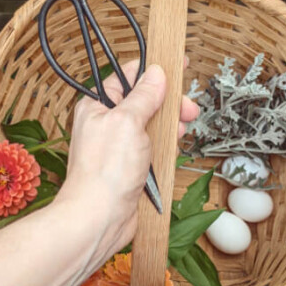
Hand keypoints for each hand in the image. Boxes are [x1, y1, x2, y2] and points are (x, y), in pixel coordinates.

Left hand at [57, 60, 197, 258]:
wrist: (99, 218)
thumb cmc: (104, 172)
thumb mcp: (128, 122)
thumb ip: (144, 96)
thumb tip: (156, 73)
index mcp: (98, 106)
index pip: (128, 77)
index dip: (154, 71)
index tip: (179, 66)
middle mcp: (108, 124)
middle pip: (146, 102)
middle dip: (169, 103)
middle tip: (187, 109)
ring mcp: (120, 147)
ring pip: (153, 126)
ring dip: (170, 126)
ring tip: (180, 132)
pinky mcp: (131, 167)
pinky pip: (154, 149)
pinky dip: (166, 147)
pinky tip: (173, 150)